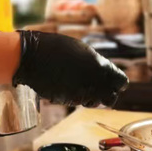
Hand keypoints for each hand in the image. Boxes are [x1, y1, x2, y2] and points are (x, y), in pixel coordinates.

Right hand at [12, 30, 128, 106]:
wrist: (30, 57)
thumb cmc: (55, 48)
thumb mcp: (81, 49)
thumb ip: (97, 62)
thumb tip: (104, 71)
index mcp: (99, 66)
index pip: (121, 83)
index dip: (118, 83)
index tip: (113, 82)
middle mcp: (92, 82)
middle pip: (111, 98)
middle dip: (107, 94)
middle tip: (99, 87)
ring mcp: (79, 93)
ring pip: (93, 102)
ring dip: (91, 97)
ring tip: (80, 84)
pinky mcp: (66, 100)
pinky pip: (76, 101)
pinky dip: (74, 96)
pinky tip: (66, 85)